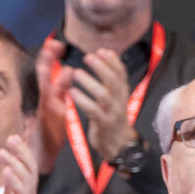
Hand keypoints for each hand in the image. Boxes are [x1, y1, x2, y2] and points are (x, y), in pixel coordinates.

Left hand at [0, 136, 37, 193]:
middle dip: (22, 151)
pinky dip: (14, 181)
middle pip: (30, 169)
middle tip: (12, 137)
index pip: (27, 167)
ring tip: (4, 151)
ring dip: (15, 163)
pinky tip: (6, 171)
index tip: (13, 137)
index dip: (22, 151)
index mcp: (24, 193)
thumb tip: (8, 169)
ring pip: (26, 179)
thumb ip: (9, 187)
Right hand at [33, 39, 72, 172]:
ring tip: (59, 65)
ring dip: (51, 77)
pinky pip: (50, 111)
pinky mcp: (47, 124)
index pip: (47, 72)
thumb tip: (69, 70)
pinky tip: (62, 96)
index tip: (55, 42)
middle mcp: (44, 101)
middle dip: (48, 60)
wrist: (41, 155)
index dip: (50, 57)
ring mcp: (44, 112)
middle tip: (53, 45)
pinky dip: (56, 104)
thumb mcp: (58, 106)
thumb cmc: (50, 131)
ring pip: (45, 91)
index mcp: (47, 96)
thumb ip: (62, 89)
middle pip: (44, 76)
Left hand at [68, 48, 133, 162]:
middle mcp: (119, 100)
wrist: (118, 143)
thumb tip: (105, 52)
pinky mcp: (103, 124)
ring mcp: (112, 112)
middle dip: (101, 67)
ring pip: (104, 95)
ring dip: (90, 82)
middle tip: (87, 57)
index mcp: (122, 91)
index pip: (121, 72)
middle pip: (113, 81)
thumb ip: (111, 77)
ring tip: (76, 73)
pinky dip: (83, 101)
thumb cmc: (111, 115)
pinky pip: (93, 111)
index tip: (100, 50)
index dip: (112, 60)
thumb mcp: (115, 95)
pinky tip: (72, 93)